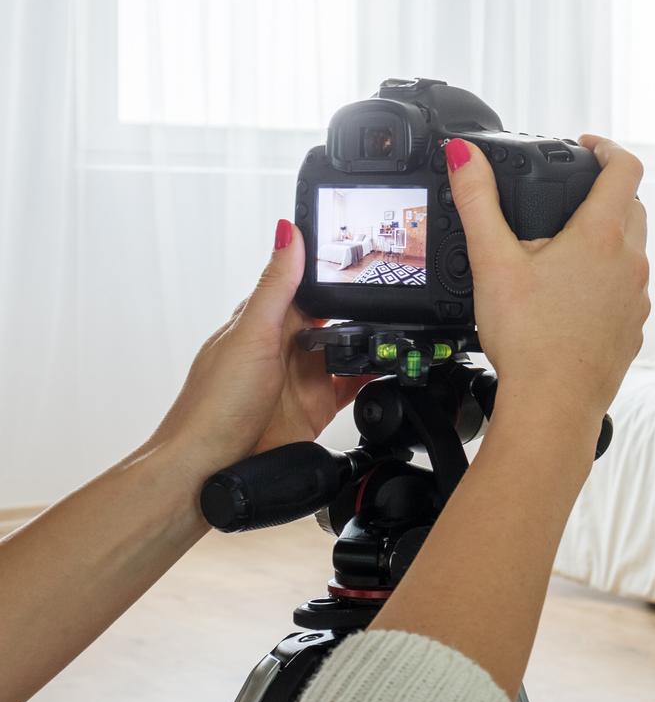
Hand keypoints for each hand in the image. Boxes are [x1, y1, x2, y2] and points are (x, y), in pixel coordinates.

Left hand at [146, 221, 374, 480]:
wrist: (208, 469)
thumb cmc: (213, 406)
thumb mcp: (250, 335)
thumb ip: (278, 286)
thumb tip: (288, 231)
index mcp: (264, 320)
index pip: (305, 282)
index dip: (333, 267)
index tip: (366, 248)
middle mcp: (285, 345)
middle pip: (335, 316)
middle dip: (364, 307)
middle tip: (398, 296)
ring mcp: (302, 378)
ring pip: (348, 349)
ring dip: (371, 343)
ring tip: (399, 333)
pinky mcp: (318, 408)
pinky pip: (356, 385)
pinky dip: (375, 378)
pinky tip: (390, 371)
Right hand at [447, 135, 649, 437]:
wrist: (553, 405)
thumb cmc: (527, 338)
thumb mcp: (492, 260)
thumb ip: (477, 201)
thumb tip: (463, 155)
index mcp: (604, 235)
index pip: (625, 167)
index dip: (606, 147)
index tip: (584, 146)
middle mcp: (632, 261)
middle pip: (631, 206)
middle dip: (603, 192)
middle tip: (568, 195)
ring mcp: (638, 296)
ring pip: (632, 248)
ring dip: (607, 236)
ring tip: (563, 246)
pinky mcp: (634, 326)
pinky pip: (627, 287)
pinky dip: (607, 277)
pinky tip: (572, 294)